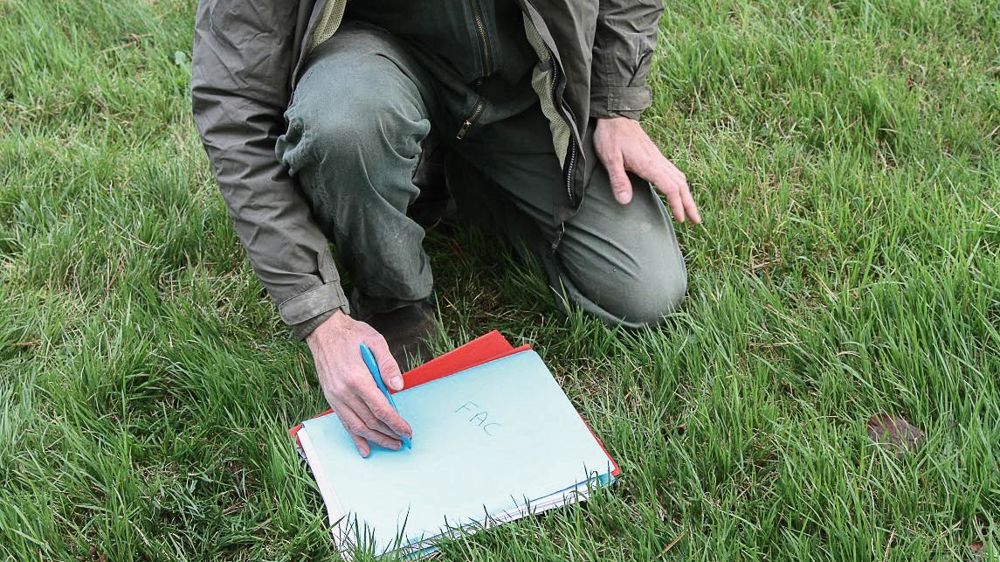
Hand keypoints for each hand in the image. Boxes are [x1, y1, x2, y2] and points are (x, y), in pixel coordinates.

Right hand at [306, 310, 412, 456]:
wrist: (324, 332)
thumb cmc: (352, 335)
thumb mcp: (375, 342)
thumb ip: (388, 365)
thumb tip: (398, 386)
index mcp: (357, 378)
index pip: (380, 409)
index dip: (395, 423)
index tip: (407, 431)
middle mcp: (344, 392)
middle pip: (370, 421)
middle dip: (389, 434)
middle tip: (403, 441)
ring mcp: (335, 397)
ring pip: (357, 426)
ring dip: (375, 439)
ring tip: (391, 444)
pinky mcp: (331, 398)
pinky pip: (344, 423)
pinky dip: (355, 438)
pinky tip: (365, 448)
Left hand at [593, 117, 701, 223]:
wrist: (615, 116)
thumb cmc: (611, 137)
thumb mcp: (610, 159)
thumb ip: (618, 180)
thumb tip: (625, 202)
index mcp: (650, 165)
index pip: (670, 187)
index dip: (677, 204)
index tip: (681, 219)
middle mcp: (658, 162)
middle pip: (680, 185)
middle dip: (689, 203)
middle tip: (696, 221)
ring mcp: (658, 158)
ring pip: (679, 178)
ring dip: (687, 195)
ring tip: (691, 210)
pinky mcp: (655, 156)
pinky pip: (674, 173)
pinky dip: (680, 185)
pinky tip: (678, 191)